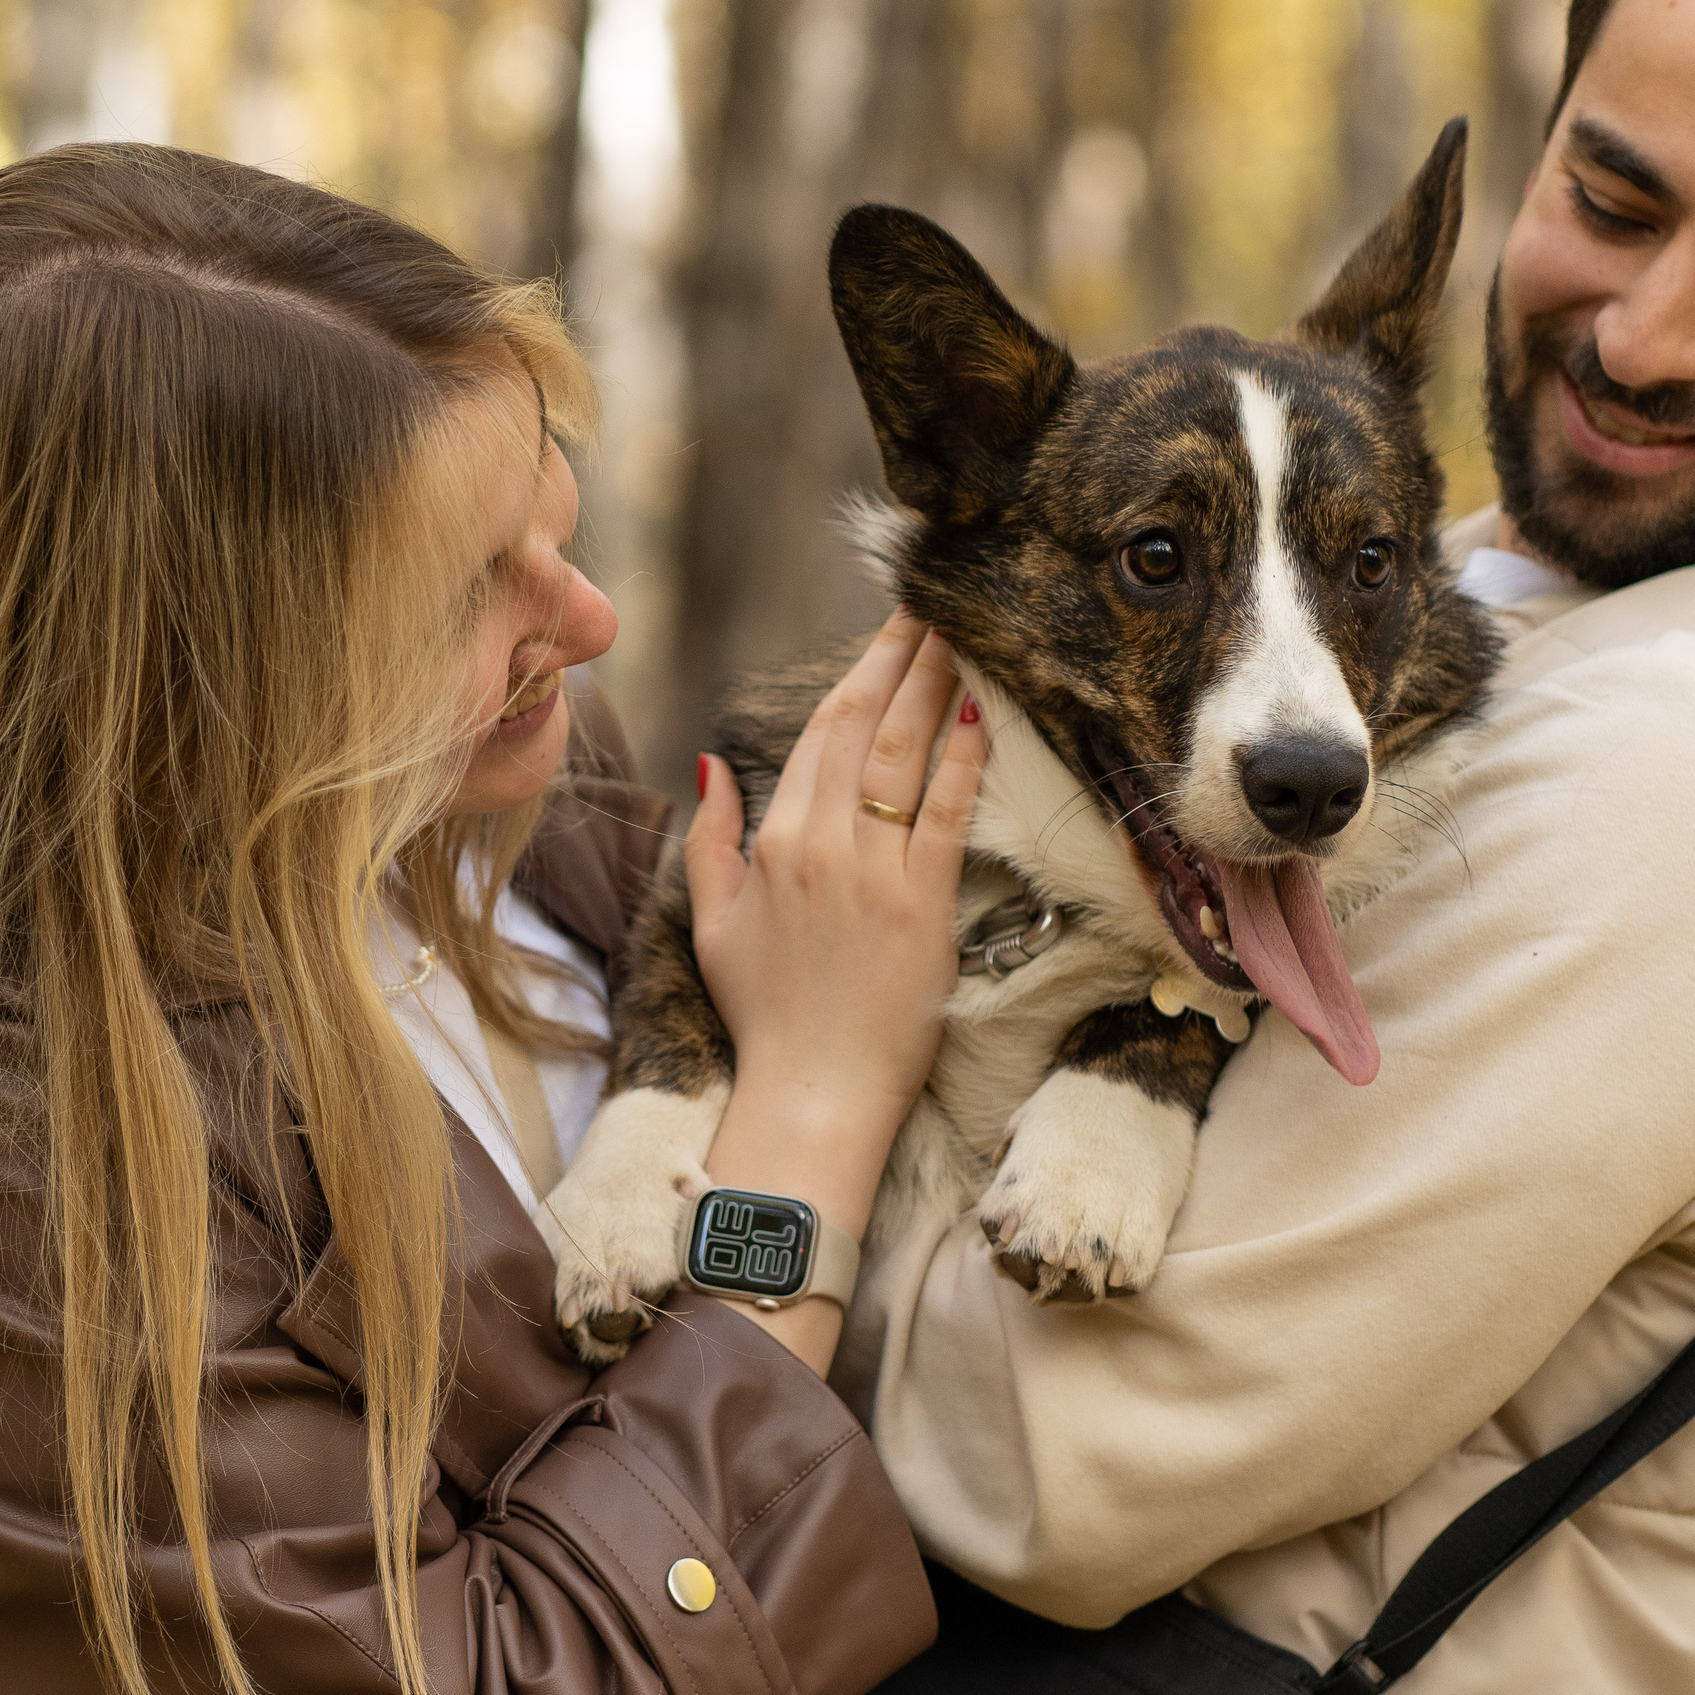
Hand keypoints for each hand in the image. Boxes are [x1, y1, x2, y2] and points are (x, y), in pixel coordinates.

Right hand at [685, 612, 987, 1368]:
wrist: (812, 1090)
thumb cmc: (766, 1013)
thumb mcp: (713, 920)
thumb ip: (711, 836)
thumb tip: (712, 763)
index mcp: (776, 840)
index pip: (821, 734)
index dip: (859, 675)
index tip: (889, 632)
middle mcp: (823, 843)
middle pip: (865, 727)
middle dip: (901, 658)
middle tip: (935, 605)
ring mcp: (876, 871)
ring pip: (906, 756)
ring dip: (935, 688)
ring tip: (962, 636)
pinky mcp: (925, 904)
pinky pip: (947, 814)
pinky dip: (965, 760)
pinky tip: (983, 715)